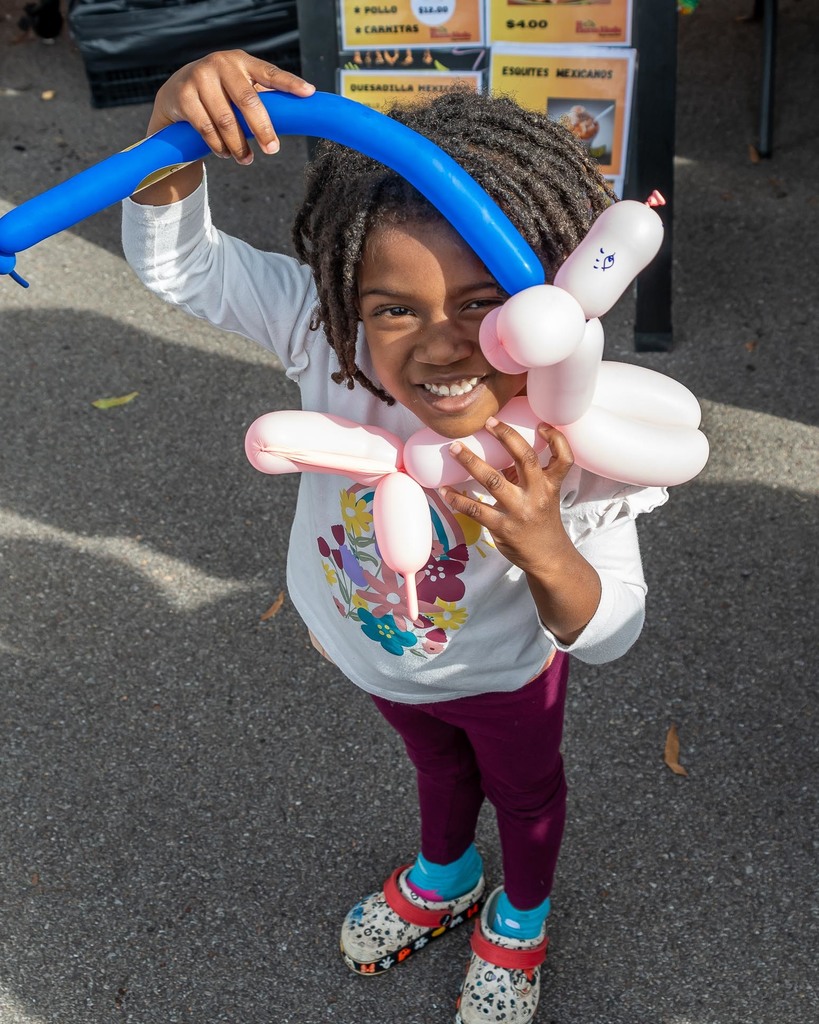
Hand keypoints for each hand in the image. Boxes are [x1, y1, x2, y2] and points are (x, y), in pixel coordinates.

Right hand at [147, 49, 314, 162]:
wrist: (175, 93)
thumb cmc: (219, 94)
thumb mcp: (239, 89)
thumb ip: (261, 99)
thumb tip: (294, 118)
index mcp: (242, 62)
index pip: (270, 72)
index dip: (290, 83)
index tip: (309, 93)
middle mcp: (221, 64)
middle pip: (248, 100)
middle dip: (263, 129)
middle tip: (273, 150)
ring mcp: (200, 77)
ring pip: (226, 120)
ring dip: (239, 145)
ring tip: (246, 160)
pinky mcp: (183, 95)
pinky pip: (207, 128)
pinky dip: (218, 146)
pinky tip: (224, 153)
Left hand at [440, 418, 573, 575]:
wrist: (547, 557)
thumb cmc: (543, 521)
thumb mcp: (545, 496)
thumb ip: (526, 475)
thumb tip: (499, 452)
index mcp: (550, 485)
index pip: (563, 458)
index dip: (555, 439)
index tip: (541, 425)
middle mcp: (537, 494)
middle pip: (525, 458)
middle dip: (506, 436)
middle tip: (488, 421)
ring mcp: (519, 510)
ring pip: (493, 481)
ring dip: (471, 462)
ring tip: (455, 449)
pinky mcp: (501, 527)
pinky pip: (475, 509)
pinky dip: (457, 499)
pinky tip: (445, 491)